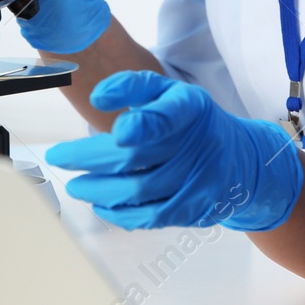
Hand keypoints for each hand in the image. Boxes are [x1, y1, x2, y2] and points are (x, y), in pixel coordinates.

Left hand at [45, 70, 302, 231]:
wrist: (243, 160)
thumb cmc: (193, 123)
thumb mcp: (170, 93)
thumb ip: (133, 87)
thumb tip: (98, 96)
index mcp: (190, 110)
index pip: (168, 116)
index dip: (145, 126)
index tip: (120, 132)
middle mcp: (197, 146)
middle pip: (138, 158)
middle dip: (91, 160)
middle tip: (60, 158)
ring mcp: (199, 182)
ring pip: (141, 191)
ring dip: (100, 190)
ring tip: (76, 186)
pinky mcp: (196, 210)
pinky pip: (153, 216)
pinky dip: (122, 214)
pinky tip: (102, 205)